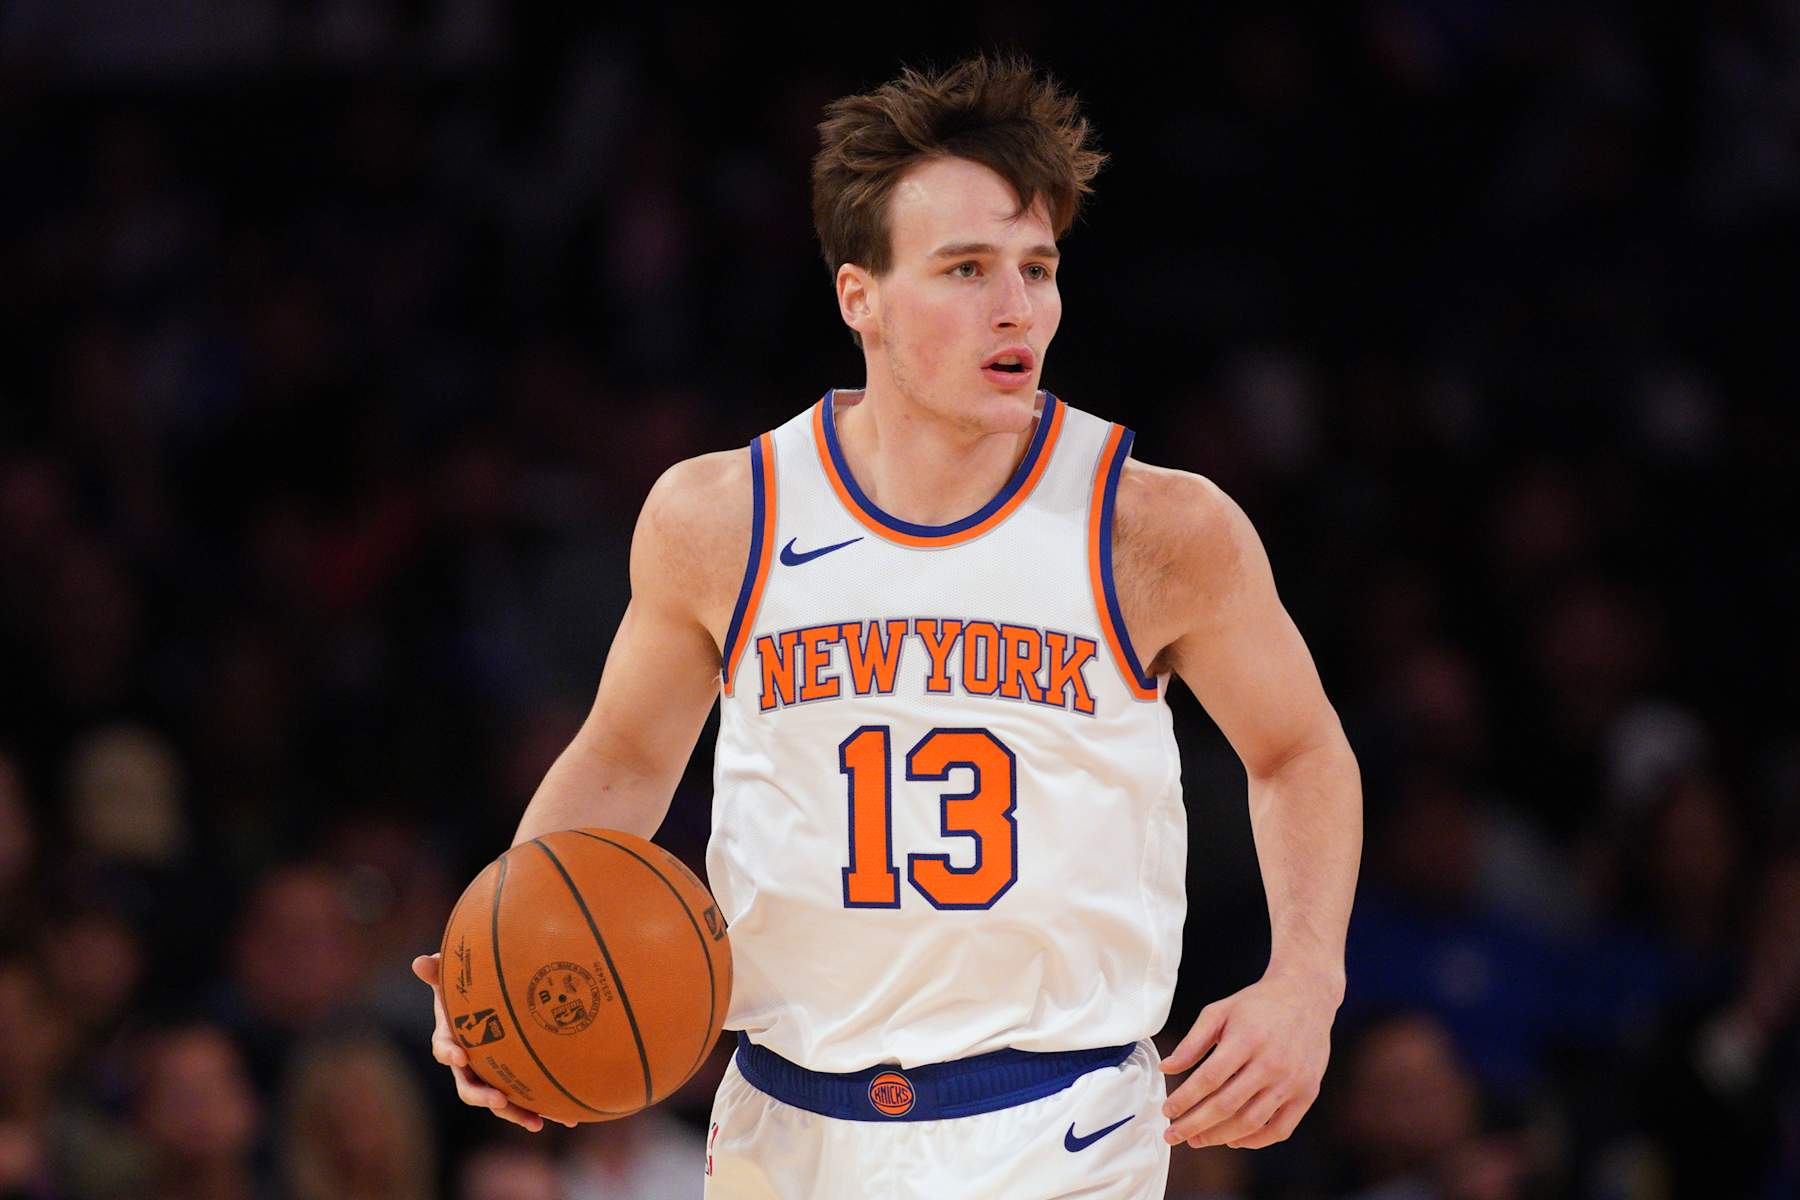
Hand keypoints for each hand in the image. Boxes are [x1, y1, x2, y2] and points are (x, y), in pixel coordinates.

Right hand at [412, 953, 571, 1131]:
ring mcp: (490, 1077)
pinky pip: (525, 1098)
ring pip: (498, 1101)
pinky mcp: (511, 1082)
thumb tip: (419, 961)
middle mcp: (468, 1066)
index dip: (450, 1053)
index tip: (459, 1055)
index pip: (444, 1049)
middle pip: (469, 1087)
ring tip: (536, 1122)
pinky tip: (568, 1118)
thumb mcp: (452, 980)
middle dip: (483, 1096)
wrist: (487, 1005)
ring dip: (515, 1113)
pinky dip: (544, 1108)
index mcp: (451, 1040)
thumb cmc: (467, 992)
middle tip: (499, 1099)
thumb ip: (439, 972)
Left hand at [1158, 967, 1337, 1149]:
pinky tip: (1233, 1139)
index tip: (1167, 1110)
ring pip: (1251, 1122)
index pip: (1209, 1078)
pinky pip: (1280, 1129)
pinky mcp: (1307, 1094)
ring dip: (1219, 1137)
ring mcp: (1292, 1081)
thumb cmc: (1256, 1006)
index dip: (1185, 1099)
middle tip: (1172, 1135)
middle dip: (1195, 1124)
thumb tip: (1166, 1068)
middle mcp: (1271, 1063)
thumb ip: (1192, 1042)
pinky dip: (1255, 1141)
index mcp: (1246, 1039)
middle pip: (1227, 1105)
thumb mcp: (1219, 1012)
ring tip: (1196, 1139)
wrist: (1305, 997)